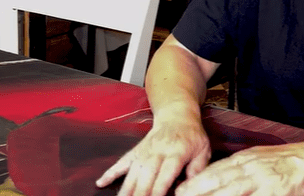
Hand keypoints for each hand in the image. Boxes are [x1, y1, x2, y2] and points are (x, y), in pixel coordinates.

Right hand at [96, 117, 211, 195]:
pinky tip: (101, 183)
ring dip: (125, 189)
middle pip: (146, 176)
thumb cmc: (192, 135)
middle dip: (140, 194)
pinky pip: (121, 162)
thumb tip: (189, 188)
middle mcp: (158, 151)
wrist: (177, 114)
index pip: (165, 174)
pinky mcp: (136, 150)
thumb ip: (197, 169)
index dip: (159, 190)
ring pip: (132, 172)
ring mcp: (145, 151)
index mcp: (176, 152)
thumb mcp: (203, 150)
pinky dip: (110, 172)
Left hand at [175, 144, 303, 195]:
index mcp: (243, 159)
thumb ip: (235, 169)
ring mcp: (262, 180)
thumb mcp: (255, 159)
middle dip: (197, 191)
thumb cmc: (281, 161)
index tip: (179, 191)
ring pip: (233, 191)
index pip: (214, 171)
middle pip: (218, 181)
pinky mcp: (275, 192)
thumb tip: (212, 179)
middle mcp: (250, 168)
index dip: (196, 182)